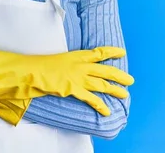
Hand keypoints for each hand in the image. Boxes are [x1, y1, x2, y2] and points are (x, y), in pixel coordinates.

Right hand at [0, 46, 133, 115]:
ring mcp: (78, 78)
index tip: (122, 53)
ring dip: (115, 90)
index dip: (112, 52)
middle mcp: (81, 66)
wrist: (33, 70)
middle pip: (106, 71)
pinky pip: (90, 99)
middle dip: (120, 76)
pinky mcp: (73, 89)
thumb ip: (71, 64)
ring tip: (125, 95)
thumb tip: (76, 68)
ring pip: (102, 84)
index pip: (99, 53)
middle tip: (131, 80)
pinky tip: (107, 111)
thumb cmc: (42, 64)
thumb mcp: (60, 60)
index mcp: (78, 56)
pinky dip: (100, 106)